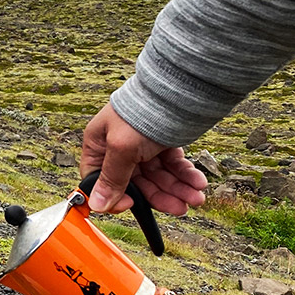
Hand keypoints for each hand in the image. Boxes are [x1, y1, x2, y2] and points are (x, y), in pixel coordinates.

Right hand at [80, 103, 207, 215]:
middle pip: (136, 184)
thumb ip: (111, 178)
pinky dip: (185, 176)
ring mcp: (142, 147)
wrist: (176, 87)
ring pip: (159, 178)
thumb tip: (96, 204)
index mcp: (100, 144)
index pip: (100, 181)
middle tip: (181, 208)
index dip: (115, 196)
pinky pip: (173, 166)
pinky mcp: (163, 144)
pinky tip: (197, 182)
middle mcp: (118, 147)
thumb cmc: (141, 110)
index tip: (131, 206)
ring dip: (177, 189)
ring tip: (197, 197)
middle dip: (161, 197)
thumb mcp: (122, 147)